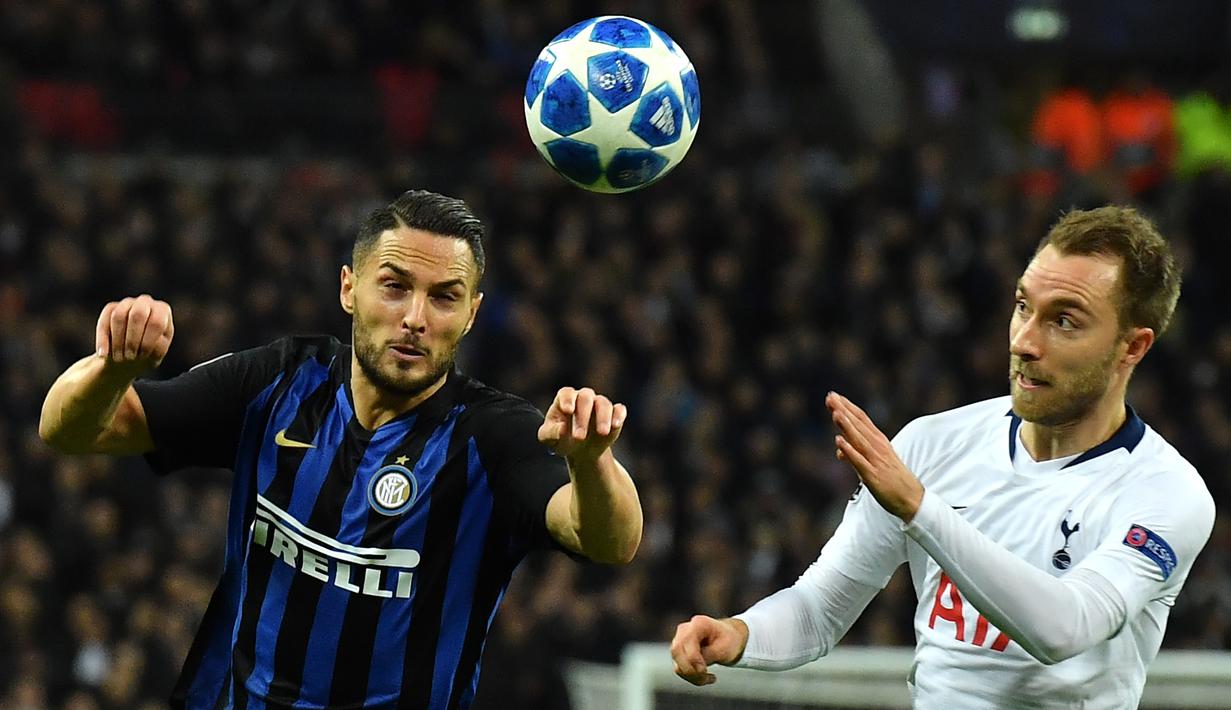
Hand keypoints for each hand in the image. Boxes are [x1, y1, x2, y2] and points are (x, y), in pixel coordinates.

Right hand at [95, 295, 173, 374]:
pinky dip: (102, 340)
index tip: (143, 356)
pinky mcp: (110, 308)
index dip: (148, 342)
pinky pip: (104, 322)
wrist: (130, 356)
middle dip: (132, 339)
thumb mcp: (157, 353)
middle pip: (138, 314)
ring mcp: (127, 303)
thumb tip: (150, 341)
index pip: (156, 322)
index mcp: (163, 310)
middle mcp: (146, 302)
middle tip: (130, 357)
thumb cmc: (149, 352)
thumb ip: (158, 347)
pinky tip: (103, 355)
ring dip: (118, 341)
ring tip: (119, 358)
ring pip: (118, 316)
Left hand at [538, 387, 625, 463]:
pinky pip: (619, 410)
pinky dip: (618, 415)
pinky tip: (615, 425)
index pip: (567, 393)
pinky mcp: (614, 414)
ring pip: (603, 403)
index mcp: (566, 399)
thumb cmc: (561, 439)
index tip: (568, 411)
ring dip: (603, 417)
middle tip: (579, 437)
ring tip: (602, 432)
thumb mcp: (550, 439)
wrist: (580, 450)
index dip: (567, 400)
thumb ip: (552, 433)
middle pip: (585, 398)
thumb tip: (562, 428)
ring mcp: (599, 404)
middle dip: (583, 416)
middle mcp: (583, 398)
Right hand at [670, 615, 747, 685]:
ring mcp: (679, 641)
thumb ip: (709, 656)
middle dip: (691, 670)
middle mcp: (685, 630)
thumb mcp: (724, 648)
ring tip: (709, 677)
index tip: (704, 670)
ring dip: (693, 676)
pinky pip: (680, 669)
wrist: (729, 638)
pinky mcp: (679, 653)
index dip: (693, 659)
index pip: (686, 642)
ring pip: (677, 663)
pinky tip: (705, 677)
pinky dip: (692, 677)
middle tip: (708, 676)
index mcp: (698, 624)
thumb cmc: (729, 640)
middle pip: (677, 652)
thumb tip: (696, 668)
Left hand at [826, 391, 923, 521]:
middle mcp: (878, 448)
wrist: (912, 500)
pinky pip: (859, 462)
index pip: (862, 420)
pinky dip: (849, 451)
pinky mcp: (873, 476)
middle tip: (830, 396)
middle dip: (843, 410)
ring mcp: (876, 461)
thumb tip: (838, 450)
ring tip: (835, 412)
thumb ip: (855, 454)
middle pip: (859, 425)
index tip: (834, 395)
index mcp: (879, 442)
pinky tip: (838, 441)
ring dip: (847, 426)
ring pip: (859, 440)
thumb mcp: (873, 463)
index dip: (847, 407)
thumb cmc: (893, 480)